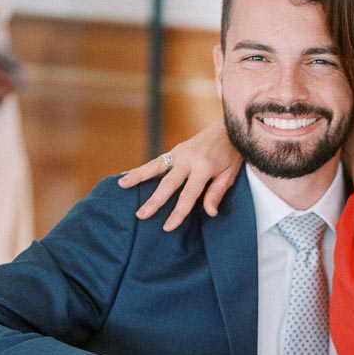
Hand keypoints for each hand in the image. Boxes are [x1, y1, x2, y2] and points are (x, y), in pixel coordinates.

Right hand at [118, 121, 241, 230]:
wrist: (228, 128)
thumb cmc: (231, 154)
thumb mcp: (230, 174)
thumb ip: (217, 192)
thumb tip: (209, 213)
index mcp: (204, 167)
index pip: (188, 195)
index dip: (178, 212)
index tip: (167, 227)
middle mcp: (188, 159)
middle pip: (168, 184)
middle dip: (154, 201)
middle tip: (141, 215)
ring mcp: (180, 152)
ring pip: (155, 167)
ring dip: (138, 176)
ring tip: (122, 185)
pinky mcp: (176, 150)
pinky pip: (156, 162)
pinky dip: (141, 169)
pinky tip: (127, 175)